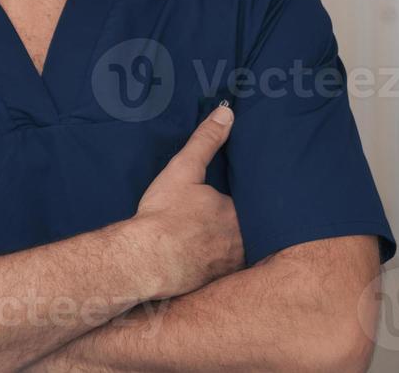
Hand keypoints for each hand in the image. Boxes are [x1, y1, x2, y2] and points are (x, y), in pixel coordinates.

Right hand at [132, 103, 243, 298]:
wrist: (143, 261)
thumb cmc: (165, 216)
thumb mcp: (185, 169)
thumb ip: (206, 140)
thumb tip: (227, 113)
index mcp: (239, 217)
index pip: (255, 205)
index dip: (248, 199)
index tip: (241, 193)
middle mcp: (240, 245)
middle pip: (249, 230)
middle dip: (242, 224)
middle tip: (227, 215)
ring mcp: (226, 268)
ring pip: (237, 252)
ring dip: (230, 245)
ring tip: (217, 236)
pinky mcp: (209, 285)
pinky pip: (220, 271)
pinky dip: (214, 264)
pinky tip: (201, 258)